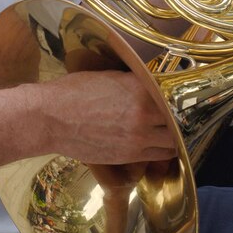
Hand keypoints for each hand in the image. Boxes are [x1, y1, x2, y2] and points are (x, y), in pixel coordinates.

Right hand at [38, 68, 177, 165]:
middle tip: (178, 115)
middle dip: (181, 118)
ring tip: (168, 130)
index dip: (180, 97)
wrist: (50, 118)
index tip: (182, 96)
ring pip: (173, 143)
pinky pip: (157, 156)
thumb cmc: (74, 91)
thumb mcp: (109, 76)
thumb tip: (150, 85)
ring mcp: (138, 139)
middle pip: (179, 121)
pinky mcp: (128, 156)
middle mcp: (144, 115)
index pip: (175, 95)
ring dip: (174, 136)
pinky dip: (160, 150)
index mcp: (141, 90)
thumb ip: (135, 82)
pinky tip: (155, 143)